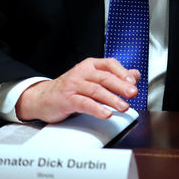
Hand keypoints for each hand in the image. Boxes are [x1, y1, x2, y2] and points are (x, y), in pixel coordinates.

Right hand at [15, 57, 140, 122]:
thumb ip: (114, 77)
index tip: (134, 81)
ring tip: (124, 106)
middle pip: (105, 77)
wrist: (42, 98)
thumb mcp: (93, 79)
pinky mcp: (66, 99)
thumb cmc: (72, 88)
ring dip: (112, 99)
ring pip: (96, 90)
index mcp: (91, 65)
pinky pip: (84, 103)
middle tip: (133, 93)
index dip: (123, 72)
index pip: (110, 64)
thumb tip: (135, 76)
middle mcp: (82, 72)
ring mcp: (73, 85)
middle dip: (121, 86)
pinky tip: (106, 114)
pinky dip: (97, 109)